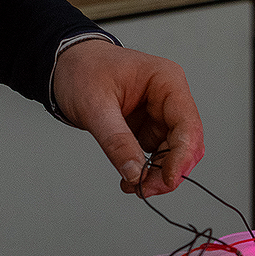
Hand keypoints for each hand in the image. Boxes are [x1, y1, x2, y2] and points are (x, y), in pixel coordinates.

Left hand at [52, 38, 204, 194]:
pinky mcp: (150, 128)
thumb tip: (134, 173)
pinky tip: (131, 177)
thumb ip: (116, 141)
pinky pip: (158, 156)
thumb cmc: (83, 70)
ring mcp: (161, 115)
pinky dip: (147, 171)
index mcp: (166, 81)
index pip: (187, 124)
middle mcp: (170, 98)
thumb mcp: (95, 106)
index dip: (182, 156)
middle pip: (186, 144)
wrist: (67, 67)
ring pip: (174, 155)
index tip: (167, 179)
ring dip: (158, 175)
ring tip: (133, 184)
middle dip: (169, 170)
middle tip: (144, 188)